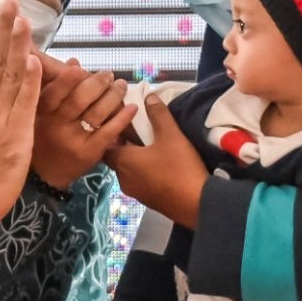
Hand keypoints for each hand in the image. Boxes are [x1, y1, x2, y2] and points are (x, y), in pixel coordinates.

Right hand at [31, 54, 136, 189]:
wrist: (47, 176)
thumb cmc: (45, 137)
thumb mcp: (42, 113)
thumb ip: (56, 87)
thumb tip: (75, 62)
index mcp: (42, 114)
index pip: (53, 93)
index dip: (67, 79)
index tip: (80, 68)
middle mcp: (56, 126)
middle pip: (79, 100)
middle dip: (97, 83)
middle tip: (108, 74)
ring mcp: (74, 140)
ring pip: (96, 113)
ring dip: (113, 95)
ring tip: (122, 85)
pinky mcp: (90, 153)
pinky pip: (109, 131)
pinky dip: (122, 118)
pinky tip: (132, 107)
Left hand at [103, 94, 208, 226]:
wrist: (197, 204)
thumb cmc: (179, 167)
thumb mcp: (170, 135)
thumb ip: (158, 114)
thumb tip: (149, 96)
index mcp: (123, 161)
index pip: (104, 144)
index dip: (110, 131)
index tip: (121, 120)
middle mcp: (123, 178)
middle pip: (115, 157)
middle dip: (123, 144)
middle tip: (137, 129)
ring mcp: (135, 192)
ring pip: (127, 170)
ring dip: (134, 158)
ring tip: (148, 144)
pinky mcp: (148, 200)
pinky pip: (139, 181)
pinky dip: (143, 170)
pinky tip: (158, 163)